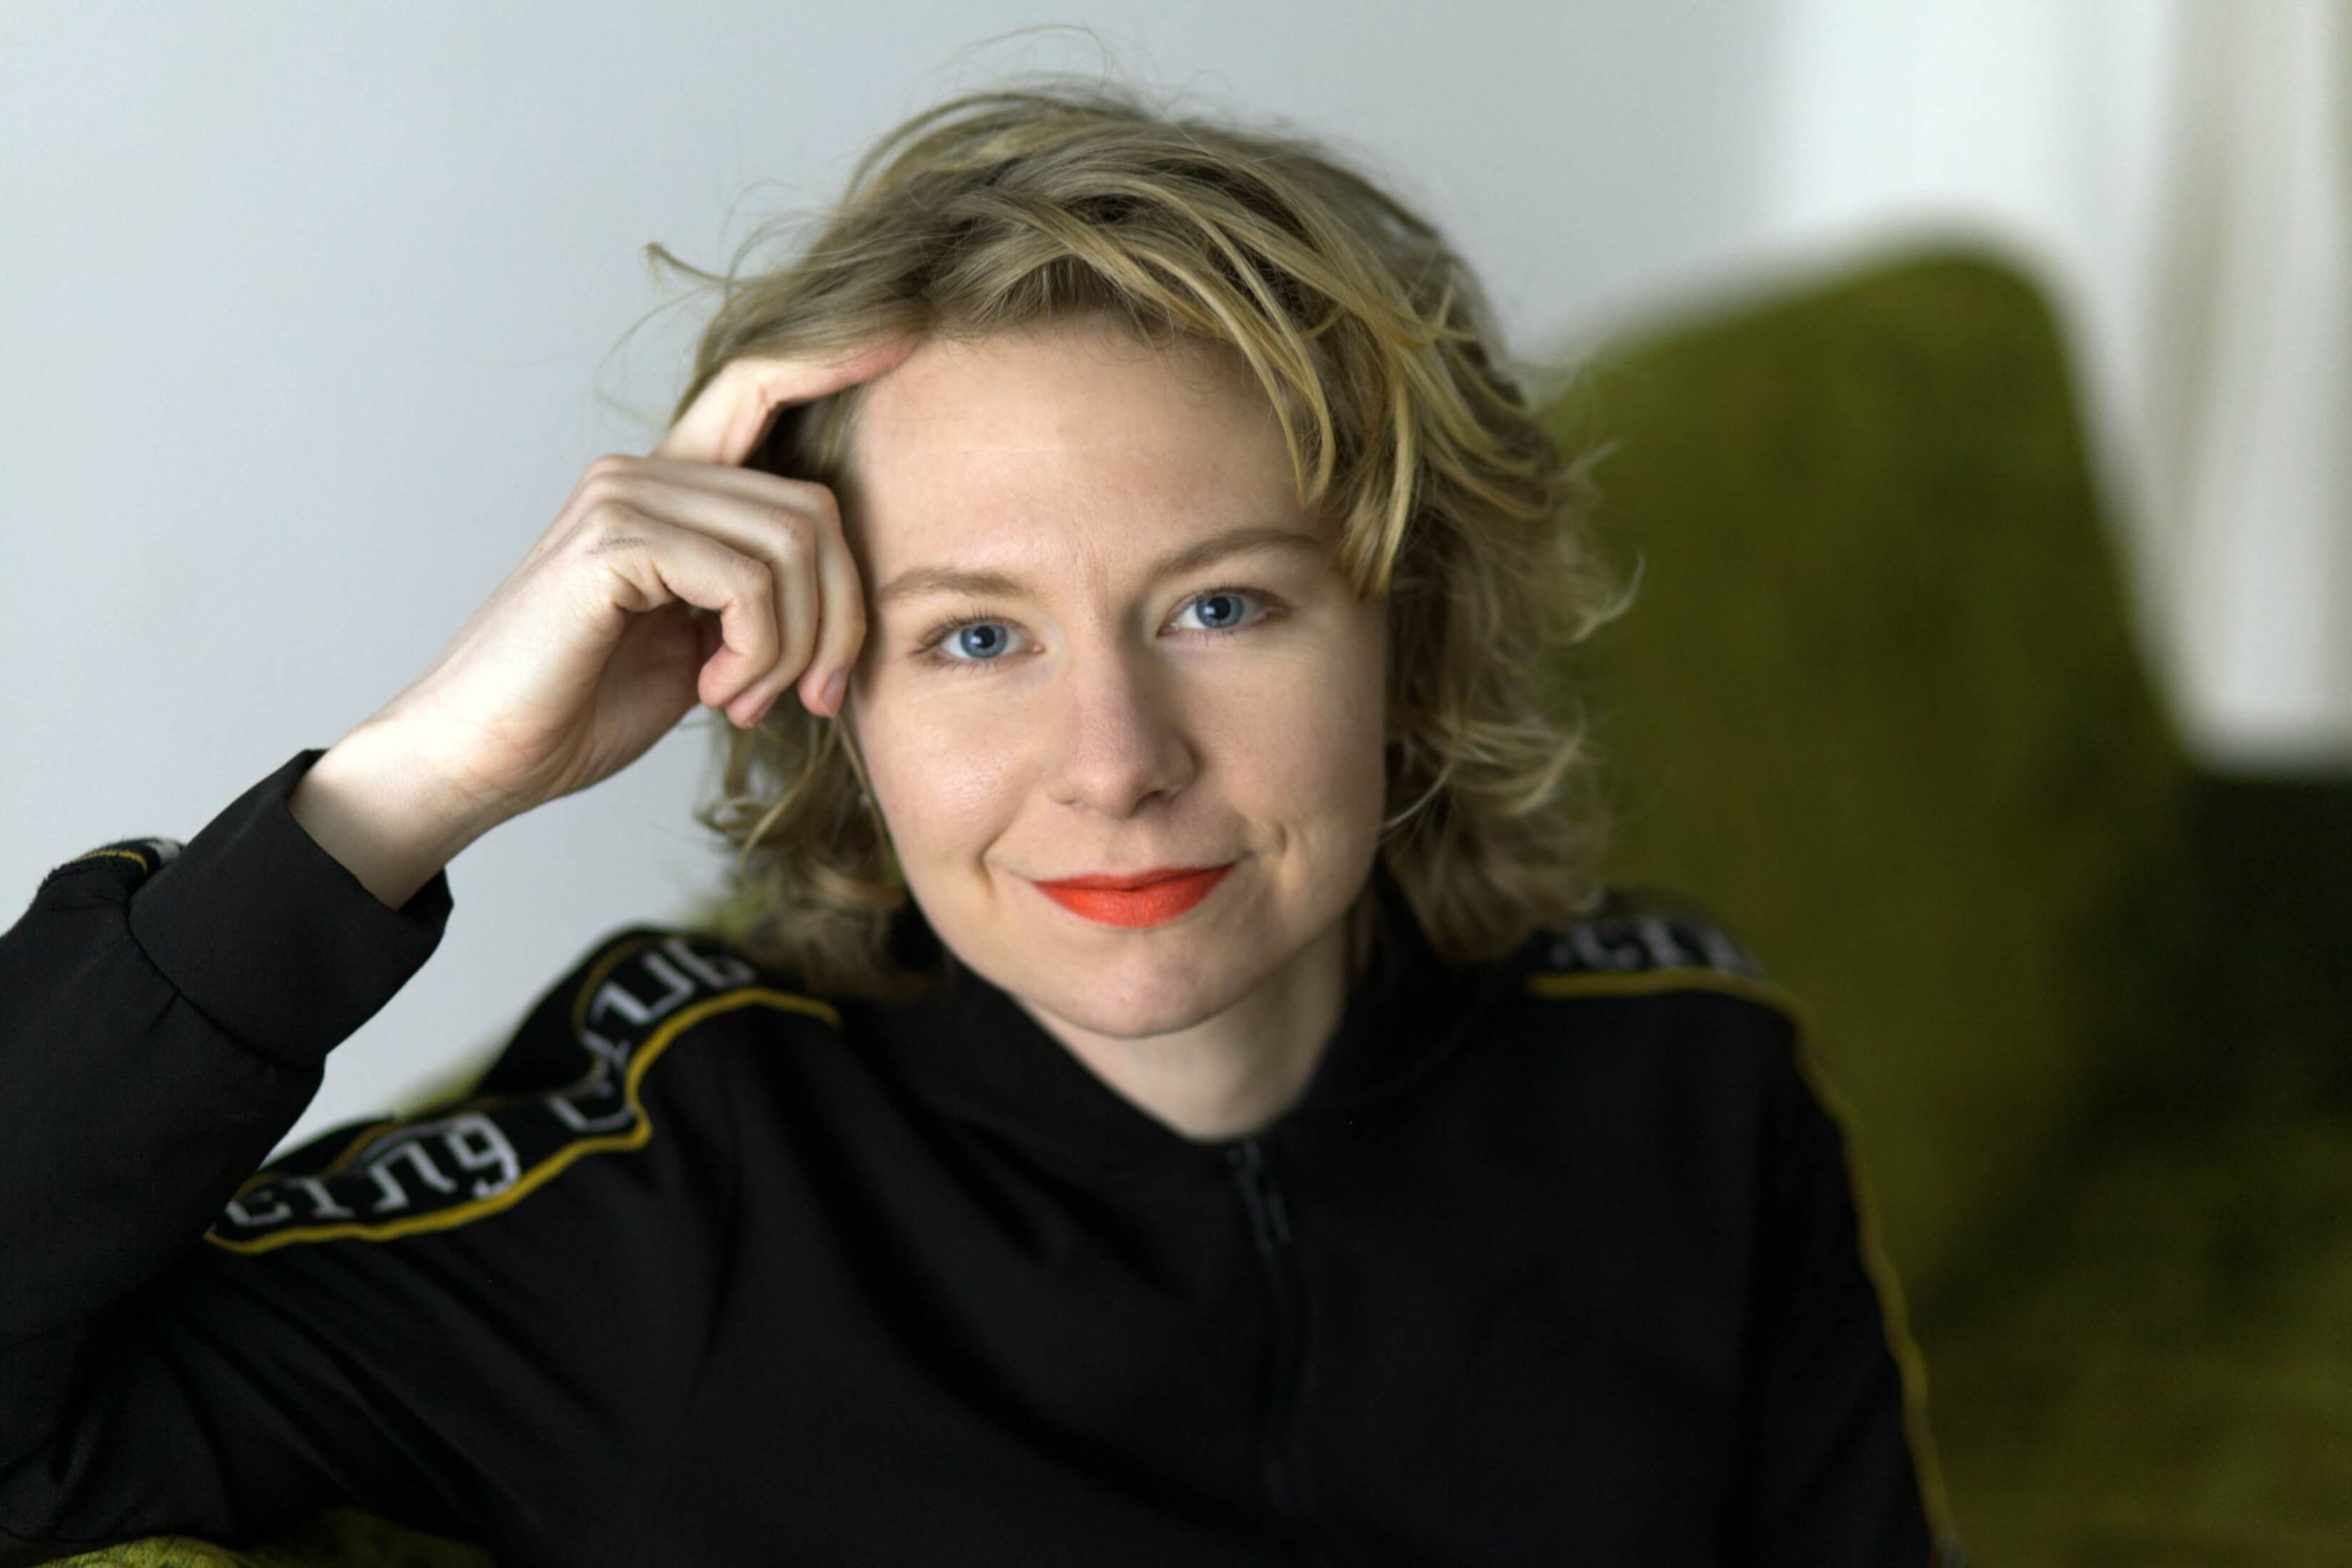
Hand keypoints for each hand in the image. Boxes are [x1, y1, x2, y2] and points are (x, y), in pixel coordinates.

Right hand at [351, 335, 913, 834]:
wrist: (483, 759)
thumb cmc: (581, 707)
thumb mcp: (698, 644)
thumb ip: (754, 596)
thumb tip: (834, 589)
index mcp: (665, 488)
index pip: (756, 387)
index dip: (829, 357)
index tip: (901, 331)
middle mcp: (641, 473)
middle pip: (814, 506)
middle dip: (839, 618)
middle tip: (812, 697)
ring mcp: (622, 500)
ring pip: (793, 545)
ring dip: (797, 649)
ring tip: (746, 701)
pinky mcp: (611, 545)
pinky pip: (749, 583)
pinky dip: (758, 653)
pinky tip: (715, 693)